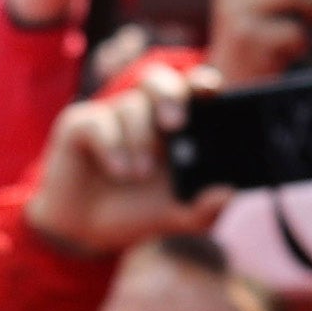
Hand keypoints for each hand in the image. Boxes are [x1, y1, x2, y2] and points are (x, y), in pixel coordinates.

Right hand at [26, 77, 205, 256]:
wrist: (86, 232)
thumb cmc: (138, 213)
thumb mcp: (176, 216)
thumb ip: (205, 208)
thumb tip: (230, 194)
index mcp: (176, 126)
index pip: (192, 88)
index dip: (202, 82)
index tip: (211, 91)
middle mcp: (145, 113)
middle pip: (159, 78)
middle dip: (170, 94)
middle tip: (175, 123)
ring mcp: (112, 116)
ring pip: (132, 103)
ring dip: (140, 138)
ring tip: (140, 173)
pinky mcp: (81, 125)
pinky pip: (98, 121)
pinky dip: (111, 145)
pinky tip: (118, 169)